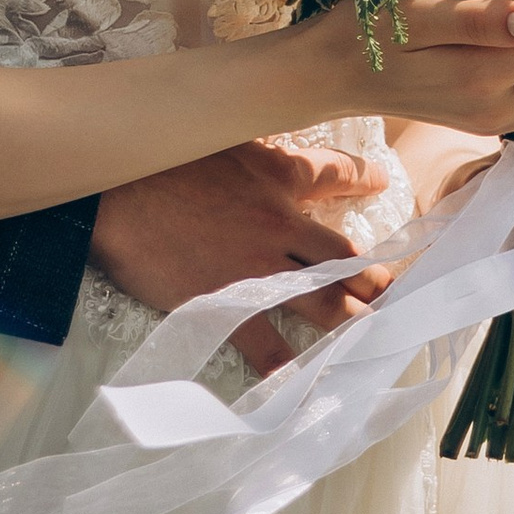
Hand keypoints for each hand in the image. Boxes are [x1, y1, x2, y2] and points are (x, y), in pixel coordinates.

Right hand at [90, 139, 396, 380]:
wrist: (115, 192)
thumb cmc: (157, 153)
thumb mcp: (214, 131)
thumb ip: (246, 141)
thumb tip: (257, 141)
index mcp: (276, 172)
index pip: (334, 173)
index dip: (363, 179)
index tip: (380, 182)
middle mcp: (280, 222)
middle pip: (344, 252)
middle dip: (376, 276)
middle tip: (399, 292)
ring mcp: (258, 268)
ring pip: (324, 300)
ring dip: (354, 321)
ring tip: (379, 337)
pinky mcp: (229, 305)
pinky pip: (269, 344)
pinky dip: (289, 366)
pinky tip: (308, 381)